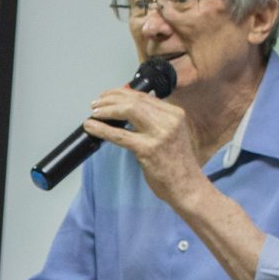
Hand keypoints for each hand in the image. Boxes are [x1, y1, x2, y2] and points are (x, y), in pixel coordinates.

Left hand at [83, 88, 209, 208]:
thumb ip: (156, 121)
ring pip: (128, 111)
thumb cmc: (177, 163)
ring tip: (94, 112)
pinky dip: (102, 129)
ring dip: (107, 110)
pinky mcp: (148, 149)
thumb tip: (129, 109)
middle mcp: (169, 120)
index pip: (144, 96)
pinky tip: (91, 126)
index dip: (122, 93)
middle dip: (111, 98)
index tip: (108, 95)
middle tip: (96, 103)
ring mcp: (159, 134)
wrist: (187, 186)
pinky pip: (120, 135)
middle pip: (135, 100)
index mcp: (175, 114)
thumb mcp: (172, 134)